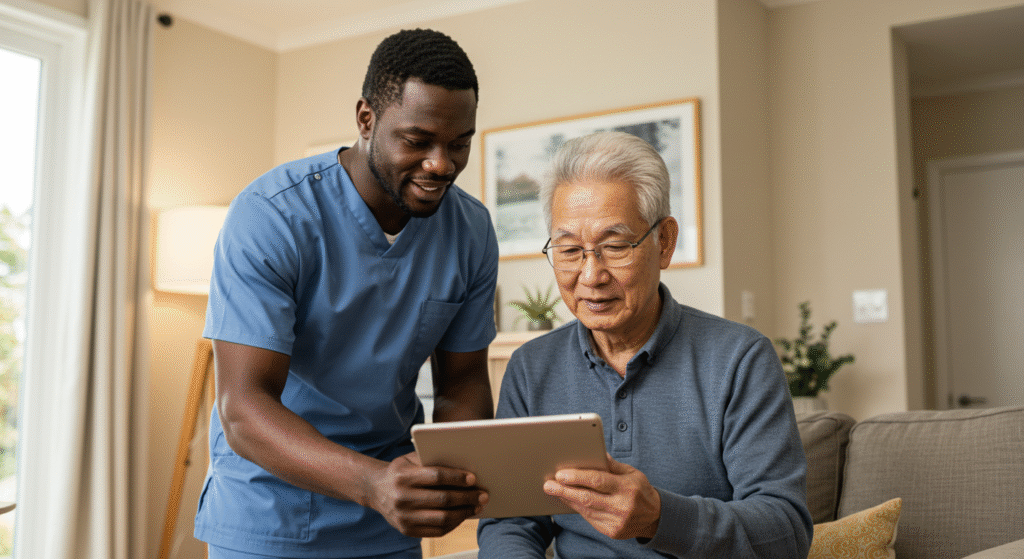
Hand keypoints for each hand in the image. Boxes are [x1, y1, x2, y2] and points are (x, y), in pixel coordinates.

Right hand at [365, 451, 487, 537]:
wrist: (375, 489)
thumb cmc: (400, 471)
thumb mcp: (410, 459)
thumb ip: (432, 461)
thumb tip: (464, 467)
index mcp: (403, 476)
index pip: (436, 476)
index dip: (456, 478)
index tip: (473, 478)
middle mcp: (402, 498)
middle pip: (442, 500)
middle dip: (467, 497)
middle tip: (483, 494)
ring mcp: (404, 517)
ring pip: (442, 519)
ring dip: (464, 513)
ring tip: (477, 506)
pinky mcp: (407, 530)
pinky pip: (436, 531)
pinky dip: (454, 524)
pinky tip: (463, 516)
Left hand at [543, 454, 660, 539]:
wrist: (655, 516)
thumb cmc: (640, 490)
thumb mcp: (632, 473)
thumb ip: (612, 465)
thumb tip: (596, 453)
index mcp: (627, 488)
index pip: (598, 481)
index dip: (577, 477)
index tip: (560, 474)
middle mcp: (622, 506)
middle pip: (587, 498)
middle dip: (565, 490)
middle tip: (548, 485)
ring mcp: (617, 521)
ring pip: (586, 510)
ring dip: (568, 499)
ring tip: (554, 490)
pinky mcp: (612, 531)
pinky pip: (590, 518)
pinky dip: (577, 508)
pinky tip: (568, 500)